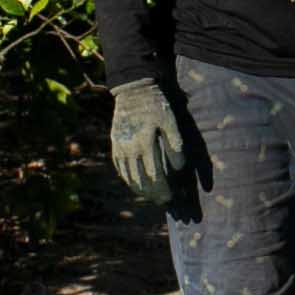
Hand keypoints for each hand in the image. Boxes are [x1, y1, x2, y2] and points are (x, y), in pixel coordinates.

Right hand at [108, 77, 187, 204]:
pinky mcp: (115, 146)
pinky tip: (136, 184)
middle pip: (140, 180)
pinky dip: (128, 179)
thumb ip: (175, 145)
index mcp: (144, 144)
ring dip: (140, 190)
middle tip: (162, 202)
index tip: (170, 198)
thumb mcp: (170, 122)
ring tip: (151, 197)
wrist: (133, 92)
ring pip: (128, 177)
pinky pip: (120, 169)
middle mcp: (129, 149)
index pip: (154, 175)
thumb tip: (180, 168)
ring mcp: (120, 149)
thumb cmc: (156, 106)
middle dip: (152, 194)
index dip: (162, 190)